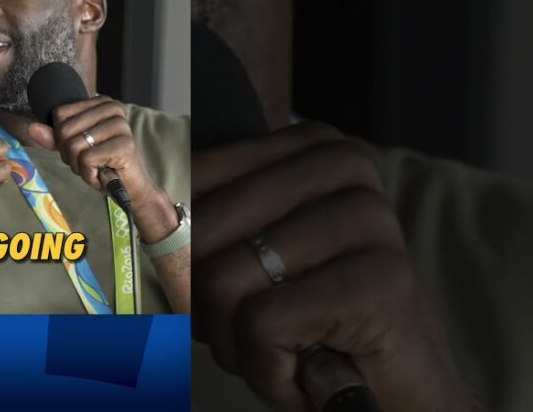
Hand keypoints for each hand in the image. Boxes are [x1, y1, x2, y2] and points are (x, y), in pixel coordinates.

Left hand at [27, 95, 175, 237]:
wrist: (131, 188)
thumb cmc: (102, 164)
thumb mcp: (74, 148)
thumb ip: (54, 137)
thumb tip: (31, 128)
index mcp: (101, 102)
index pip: (59, 115)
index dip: (61, 139)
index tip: (81, 149)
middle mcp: (112, 108)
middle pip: (64, 130)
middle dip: (69, 155)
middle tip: (89, 162)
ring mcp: (120, 125)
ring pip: (73, 146)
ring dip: (79, 166)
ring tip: (96, 168)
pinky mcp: (123, 145)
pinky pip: (86, 159)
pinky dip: (88, 174)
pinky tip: (102, 175)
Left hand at [192, 121, 481, 410]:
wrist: (398, 398)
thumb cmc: (309, 324)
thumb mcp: (246, 256)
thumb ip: (200, 221)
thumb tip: (134, 206)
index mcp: (311, 145)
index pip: (191, 180)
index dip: (177, 250)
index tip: (214, 289)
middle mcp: (344, 166)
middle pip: (200, 232)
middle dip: (206, 306)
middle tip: (254, 333)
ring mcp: (370, 219)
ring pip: (222, 281)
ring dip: (238, 344)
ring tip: (286, 351)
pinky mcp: (381, 282)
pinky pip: (263, 325)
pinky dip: (268, 370)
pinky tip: (308, 372)